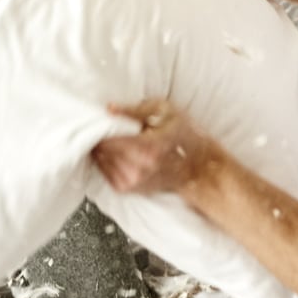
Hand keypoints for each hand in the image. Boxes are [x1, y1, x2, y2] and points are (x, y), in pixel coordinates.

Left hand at [92, 99, 215, 195]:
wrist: (198, 165)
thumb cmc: (184, 134)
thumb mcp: (164, 110)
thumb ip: (134, 110)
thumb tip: (110, 109)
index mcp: (149, 146)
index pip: (111, 140)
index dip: (100, 130)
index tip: (99, 120)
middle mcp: (142, 167)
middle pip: (105, 153)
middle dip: (99, 139)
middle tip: (100, 127)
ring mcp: (138, 181)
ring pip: (104, 165)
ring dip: (101, 152)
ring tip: (105, 139)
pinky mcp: (134, 188)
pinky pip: (108, 177)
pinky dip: (105, 165)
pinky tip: (111, 154)